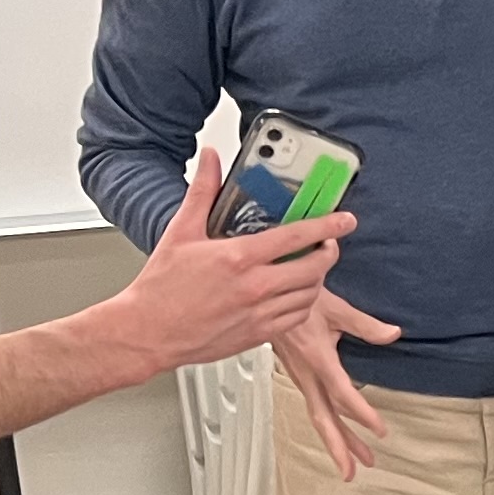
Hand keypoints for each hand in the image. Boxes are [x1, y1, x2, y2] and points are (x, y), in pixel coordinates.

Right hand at [104, 152, 363, 379]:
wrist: (148, 333)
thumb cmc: (161, 288)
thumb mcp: (181, 231)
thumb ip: (202, 192)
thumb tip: (211, 158)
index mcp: (239, 258)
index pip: (297, 237)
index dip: (328, 225)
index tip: (345, 220)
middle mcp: (255, 288)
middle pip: (314, 268)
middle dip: (328, 253)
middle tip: (327, 244)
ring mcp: (259, 314)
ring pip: (309, 295)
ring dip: (317, 279)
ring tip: (311, 267)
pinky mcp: (258, 336)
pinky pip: (295, 318)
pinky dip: (303, 304)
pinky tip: (295, 294)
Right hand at [272, 290, 400, 480]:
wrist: (266, 292)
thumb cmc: (298, 296)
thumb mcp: (335, 306)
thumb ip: (365, 325)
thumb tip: (392, 334)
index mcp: (317, 358)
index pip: (342, 394)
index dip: (362, 414)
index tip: (380, 431)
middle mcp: (306, 373)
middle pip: (324, 418)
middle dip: (339, 446)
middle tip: (354, 470)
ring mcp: (300, 376)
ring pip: (319, 415)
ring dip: (337, 439)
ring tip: (356, 461)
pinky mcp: (298, 374)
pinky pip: (314, 405)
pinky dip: (328, 423)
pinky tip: (339, 430)